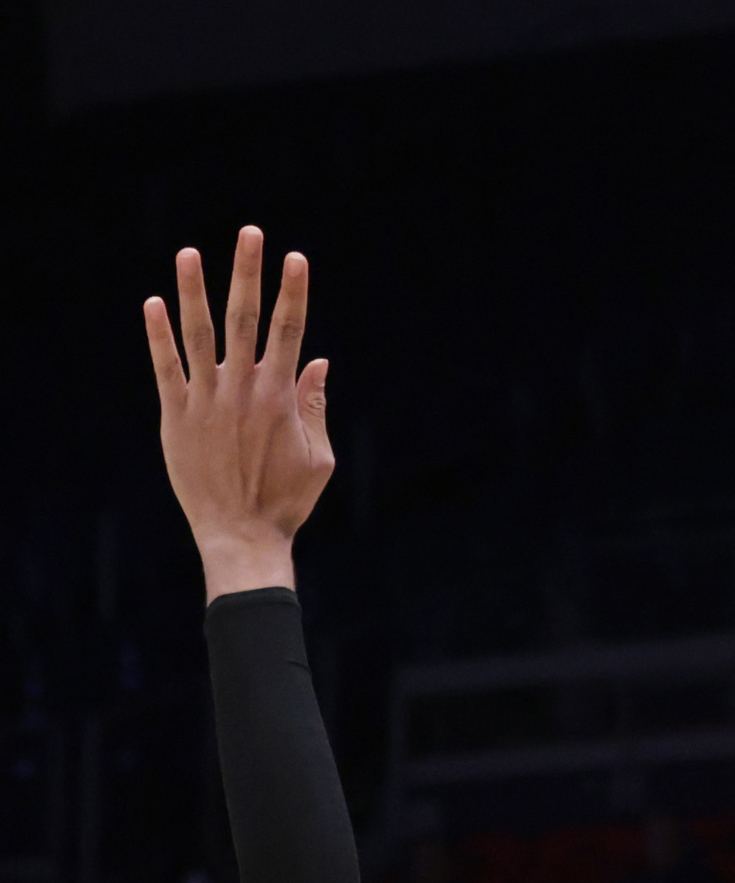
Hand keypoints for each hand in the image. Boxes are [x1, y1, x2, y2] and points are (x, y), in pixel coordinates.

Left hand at [144, 227, 333, 597]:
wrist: (242, 536)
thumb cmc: (286, 501)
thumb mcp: (319, 458)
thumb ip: (315, 407)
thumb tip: (317, 361)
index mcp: (280, 397)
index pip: (290, 332)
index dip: (294, 292)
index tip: (295, 258)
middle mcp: (242, 390)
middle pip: (246, 319)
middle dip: (249, 273)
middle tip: (250, 233)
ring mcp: (206, 400)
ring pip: (199, 334)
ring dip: (194, 290)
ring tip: (189, 252)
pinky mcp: (177, 417)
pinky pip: (166, 368)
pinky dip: (159, 335)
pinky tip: (154, 303)